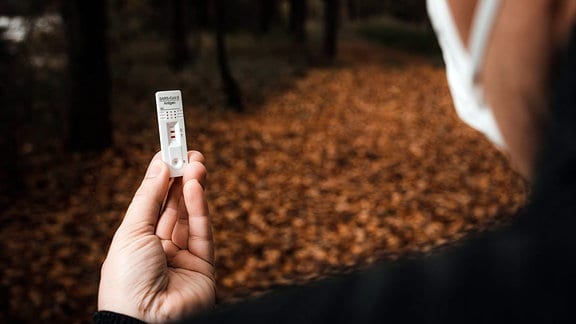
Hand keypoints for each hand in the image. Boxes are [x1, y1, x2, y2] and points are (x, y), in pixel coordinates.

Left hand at [98, 151, 214, 322]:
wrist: (144, 321)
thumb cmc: (126, 281)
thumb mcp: (130, 232)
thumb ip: (149, 198)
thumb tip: (159, 166)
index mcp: (137, 243)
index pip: (152, 204)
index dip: (161, 177)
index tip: (168, 151)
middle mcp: (160, 249)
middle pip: (173, 207)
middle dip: (180, 178)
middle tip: (187, 151)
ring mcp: (183, 258)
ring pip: (190, 216)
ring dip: (192, 187)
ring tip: (195, 161)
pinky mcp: (204, 265)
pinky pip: (202, 231)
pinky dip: (200, 206)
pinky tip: (195, 185)